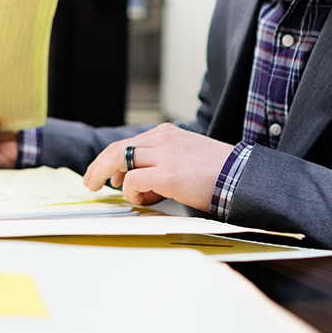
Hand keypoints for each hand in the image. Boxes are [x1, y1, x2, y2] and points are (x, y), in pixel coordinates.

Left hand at [82, 123, 233, 210]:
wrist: (241, 176)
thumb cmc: (218, 172)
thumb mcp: (186, 157)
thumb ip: (162, 163)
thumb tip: (138, 182)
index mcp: (166, 133)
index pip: (128, 142)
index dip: (110, 158)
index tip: (104, 173)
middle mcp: (162, 139)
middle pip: (117, 148)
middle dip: (98, 165)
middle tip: (90, 181)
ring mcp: (164, 155)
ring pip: (118, 159)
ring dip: (106, 175)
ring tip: (102, 188)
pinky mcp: (167, 174)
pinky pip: (133, 180)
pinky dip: (131, 191)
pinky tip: (141, 199)